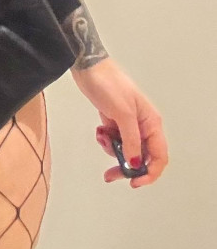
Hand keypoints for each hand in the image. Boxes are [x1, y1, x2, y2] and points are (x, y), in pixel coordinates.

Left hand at [71, 58, 167, 187]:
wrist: (89, 67)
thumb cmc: (109, 85)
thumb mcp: (123, 114)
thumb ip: (131, 140)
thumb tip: (135, 164)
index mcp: (151, 123)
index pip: (159, 156)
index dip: (150, 172)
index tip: (134, 181)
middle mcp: (143, 126)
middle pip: (141, 156)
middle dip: (126, 166)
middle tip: (110, 175)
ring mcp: (128, 124)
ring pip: (126, 150)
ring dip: (113, 149)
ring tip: (102, 136)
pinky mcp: (114, 121)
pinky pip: (114, 140)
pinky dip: (106, 139)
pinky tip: (100, 130)